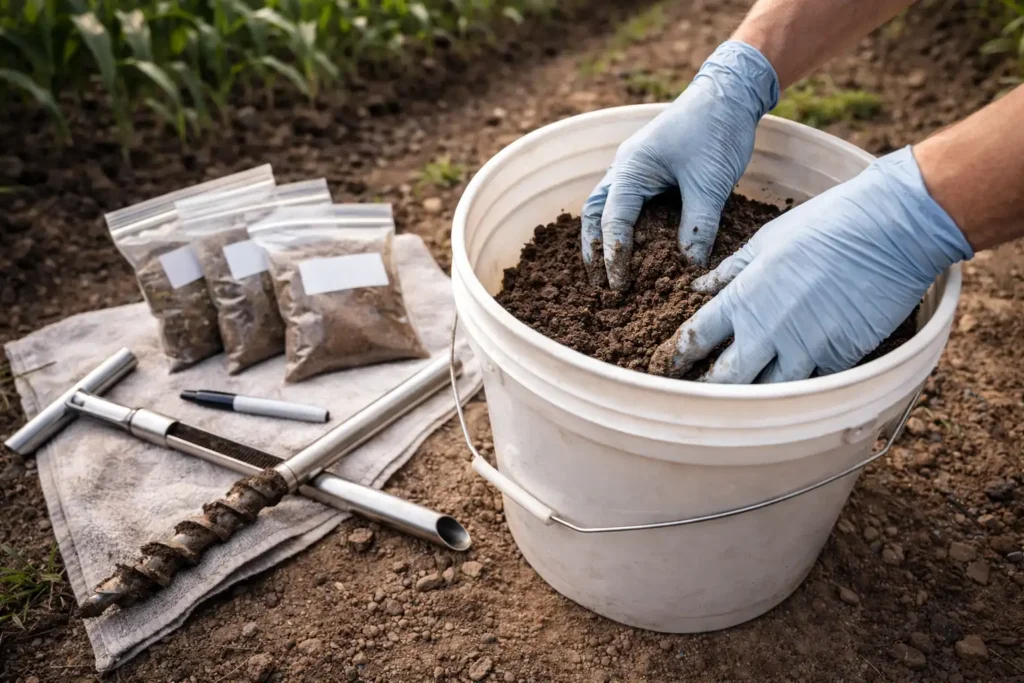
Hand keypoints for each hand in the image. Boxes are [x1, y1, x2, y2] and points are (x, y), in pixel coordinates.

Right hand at [581, 40, 778, 288]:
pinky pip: (627, 201)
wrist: (731, 92)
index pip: (614, 221)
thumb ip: (698, 226)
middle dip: (593, 248)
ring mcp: (635, 168)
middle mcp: (625, 168)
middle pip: (595, 214)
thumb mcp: (710, 183)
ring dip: (603, 237)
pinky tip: (634, 244)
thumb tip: (689, 267)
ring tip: (606, 269)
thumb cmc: (717, 129)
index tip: (619, 286)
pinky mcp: (650, 170)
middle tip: (598, 283)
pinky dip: (624, 225)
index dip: (615, 256)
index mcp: (631, 169)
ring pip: (606, 207)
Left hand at [649, 146, 973, 382]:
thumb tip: (699, 286)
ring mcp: (805, 349)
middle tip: (697, 398)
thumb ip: (731, 270)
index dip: (679, 357)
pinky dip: (796, 393)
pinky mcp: (840, 359)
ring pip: (767, 394)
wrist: (891, 230)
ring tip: (738, 407)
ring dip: (751, 401)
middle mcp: (768, 329)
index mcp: (744, 297)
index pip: (697, 338)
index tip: (670, 366)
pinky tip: (786, 396)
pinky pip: (810, 387)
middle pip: (725, 380)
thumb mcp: (767, 239)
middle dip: (708, 391)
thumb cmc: (827, 224)